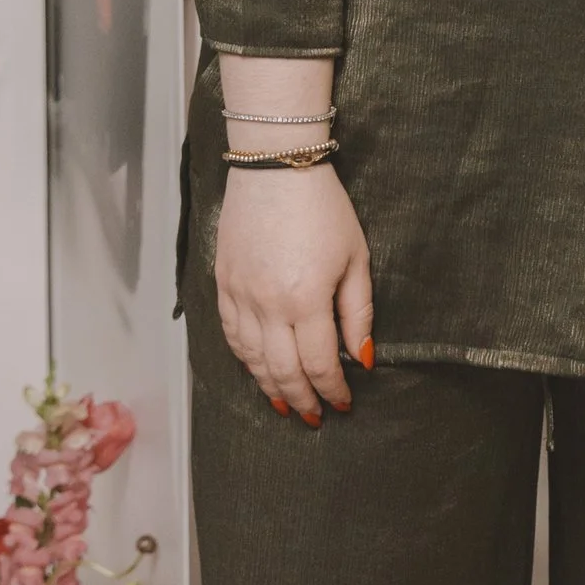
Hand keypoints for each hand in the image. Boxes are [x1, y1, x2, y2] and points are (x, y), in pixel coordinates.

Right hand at [214, 164, 373, 421]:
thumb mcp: (356, 258)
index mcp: (306, 300)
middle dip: (302, 398)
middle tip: (314, 417)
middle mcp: (267, 304)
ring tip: (287, 403)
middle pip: (282, 370)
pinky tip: (258, 369)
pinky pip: (231, 333)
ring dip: (270, 386)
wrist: (275, 167)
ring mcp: (240, 294)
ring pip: (251, 358)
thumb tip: (362, 357)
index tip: (343, 403)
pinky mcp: (223, 283)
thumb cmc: (324, 208)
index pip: (318, 364)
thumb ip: (358, 312)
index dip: (332, 389)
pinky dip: (245, 359)